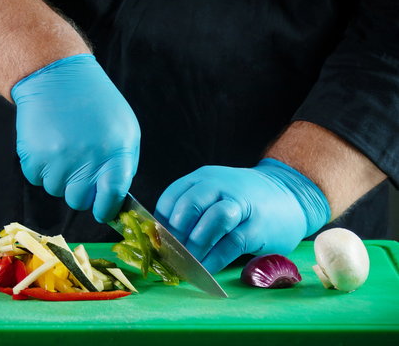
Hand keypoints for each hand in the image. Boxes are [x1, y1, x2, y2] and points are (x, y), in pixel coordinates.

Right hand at [12, 54, 139, 222]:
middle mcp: (87, 159)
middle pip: (79, 201)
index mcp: (115, 152)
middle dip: (80, 191)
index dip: (106, 209)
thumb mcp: (125, 128)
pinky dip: (41, 168)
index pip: (112, 196)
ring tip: (64, 148)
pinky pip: (36, 179)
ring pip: (56, 191)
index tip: (102, 210)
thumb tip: (115, 196)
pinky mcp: (33, 156)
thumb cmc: (95, 103)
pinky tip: (48, 144)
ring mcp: (58, 159)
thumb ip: (123, 164)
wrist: (55, 78)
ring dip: (59, 177)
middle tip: (80, 169)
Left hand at [154, 158, 329, 272]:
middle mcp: (221, 186)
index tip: (156, 242)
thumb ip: (192, 209)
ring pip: (212, 221)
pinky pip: (231, 244)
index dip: (161, 222)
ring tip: (187, 264)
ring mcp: (242, 204)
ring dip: (195, 246)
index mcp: (204, 178)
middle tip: (170, 254)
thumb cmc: (244, 200)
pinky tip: (205, 270)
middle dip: (175, 234)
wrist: (291, 194)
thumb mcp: (216, 194)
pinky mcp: (258, 226)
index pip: (172, 197)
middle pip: (189, 206)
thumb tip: (162, 239)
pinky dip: (214, 260)